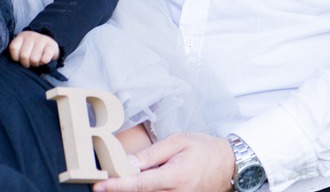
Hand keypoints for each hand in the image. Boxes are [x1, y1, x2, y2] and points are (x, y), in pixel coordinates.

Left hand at [7, 31, 58, 67]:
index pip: (13, 48)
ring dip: (35, 64)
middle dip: (26, 63)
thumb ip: (16, 52)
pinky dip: (44, 62)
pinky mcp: (51, 46)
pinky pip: (45, 59)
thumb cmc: (32, 48)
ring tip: (37, 61)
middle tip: (29, 62)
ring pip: (34, 59)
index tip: (19, 59)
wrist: (49, 43)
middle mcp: (31, 36)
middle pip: (24, 56)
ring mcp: (42, 40)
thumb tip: (13, 63)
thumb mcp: (22, 47)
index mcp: (22, 36)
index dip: (15, 58)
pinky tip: (44, 60)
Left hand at [92, 132, 233, 191]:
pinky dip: (148, 190)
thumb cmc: (204, 149)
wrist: (230, 164)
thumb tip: (127, 163)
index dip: (117, 186)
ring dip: (136, 188)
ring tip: (126, 177)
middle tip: (108, 179)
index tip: (99, 186)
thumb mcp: (177, 142)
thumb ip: (151, 155)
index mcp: (175, 177)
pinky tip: (144, 182)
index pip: (140, 184)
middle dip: (123, 187)